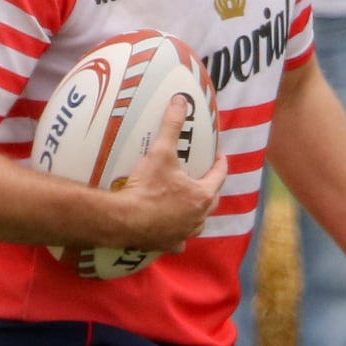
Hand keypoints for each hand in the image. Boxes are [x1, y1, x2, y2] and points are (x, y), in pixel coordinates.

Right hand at [111, 97, 228, 252]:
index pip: (219, 176)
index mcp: (202, 195)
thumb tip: (180, 100)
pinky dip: (178, 236)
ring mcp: (185, 233)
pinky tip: (174, 233)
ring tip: (190, 203)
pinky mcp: (169, 244)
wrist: (124, 219)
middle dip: (211, 188)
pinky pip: (179, 241)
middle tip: (205, 178)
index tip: (219, 156)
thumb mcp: (161, 152)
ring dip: (197, 213)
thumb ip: (172, 125)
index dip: (220, 164)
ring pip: (198, 222)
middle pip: (212, 200)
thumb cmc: (147, 187)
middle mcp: (199, 217)